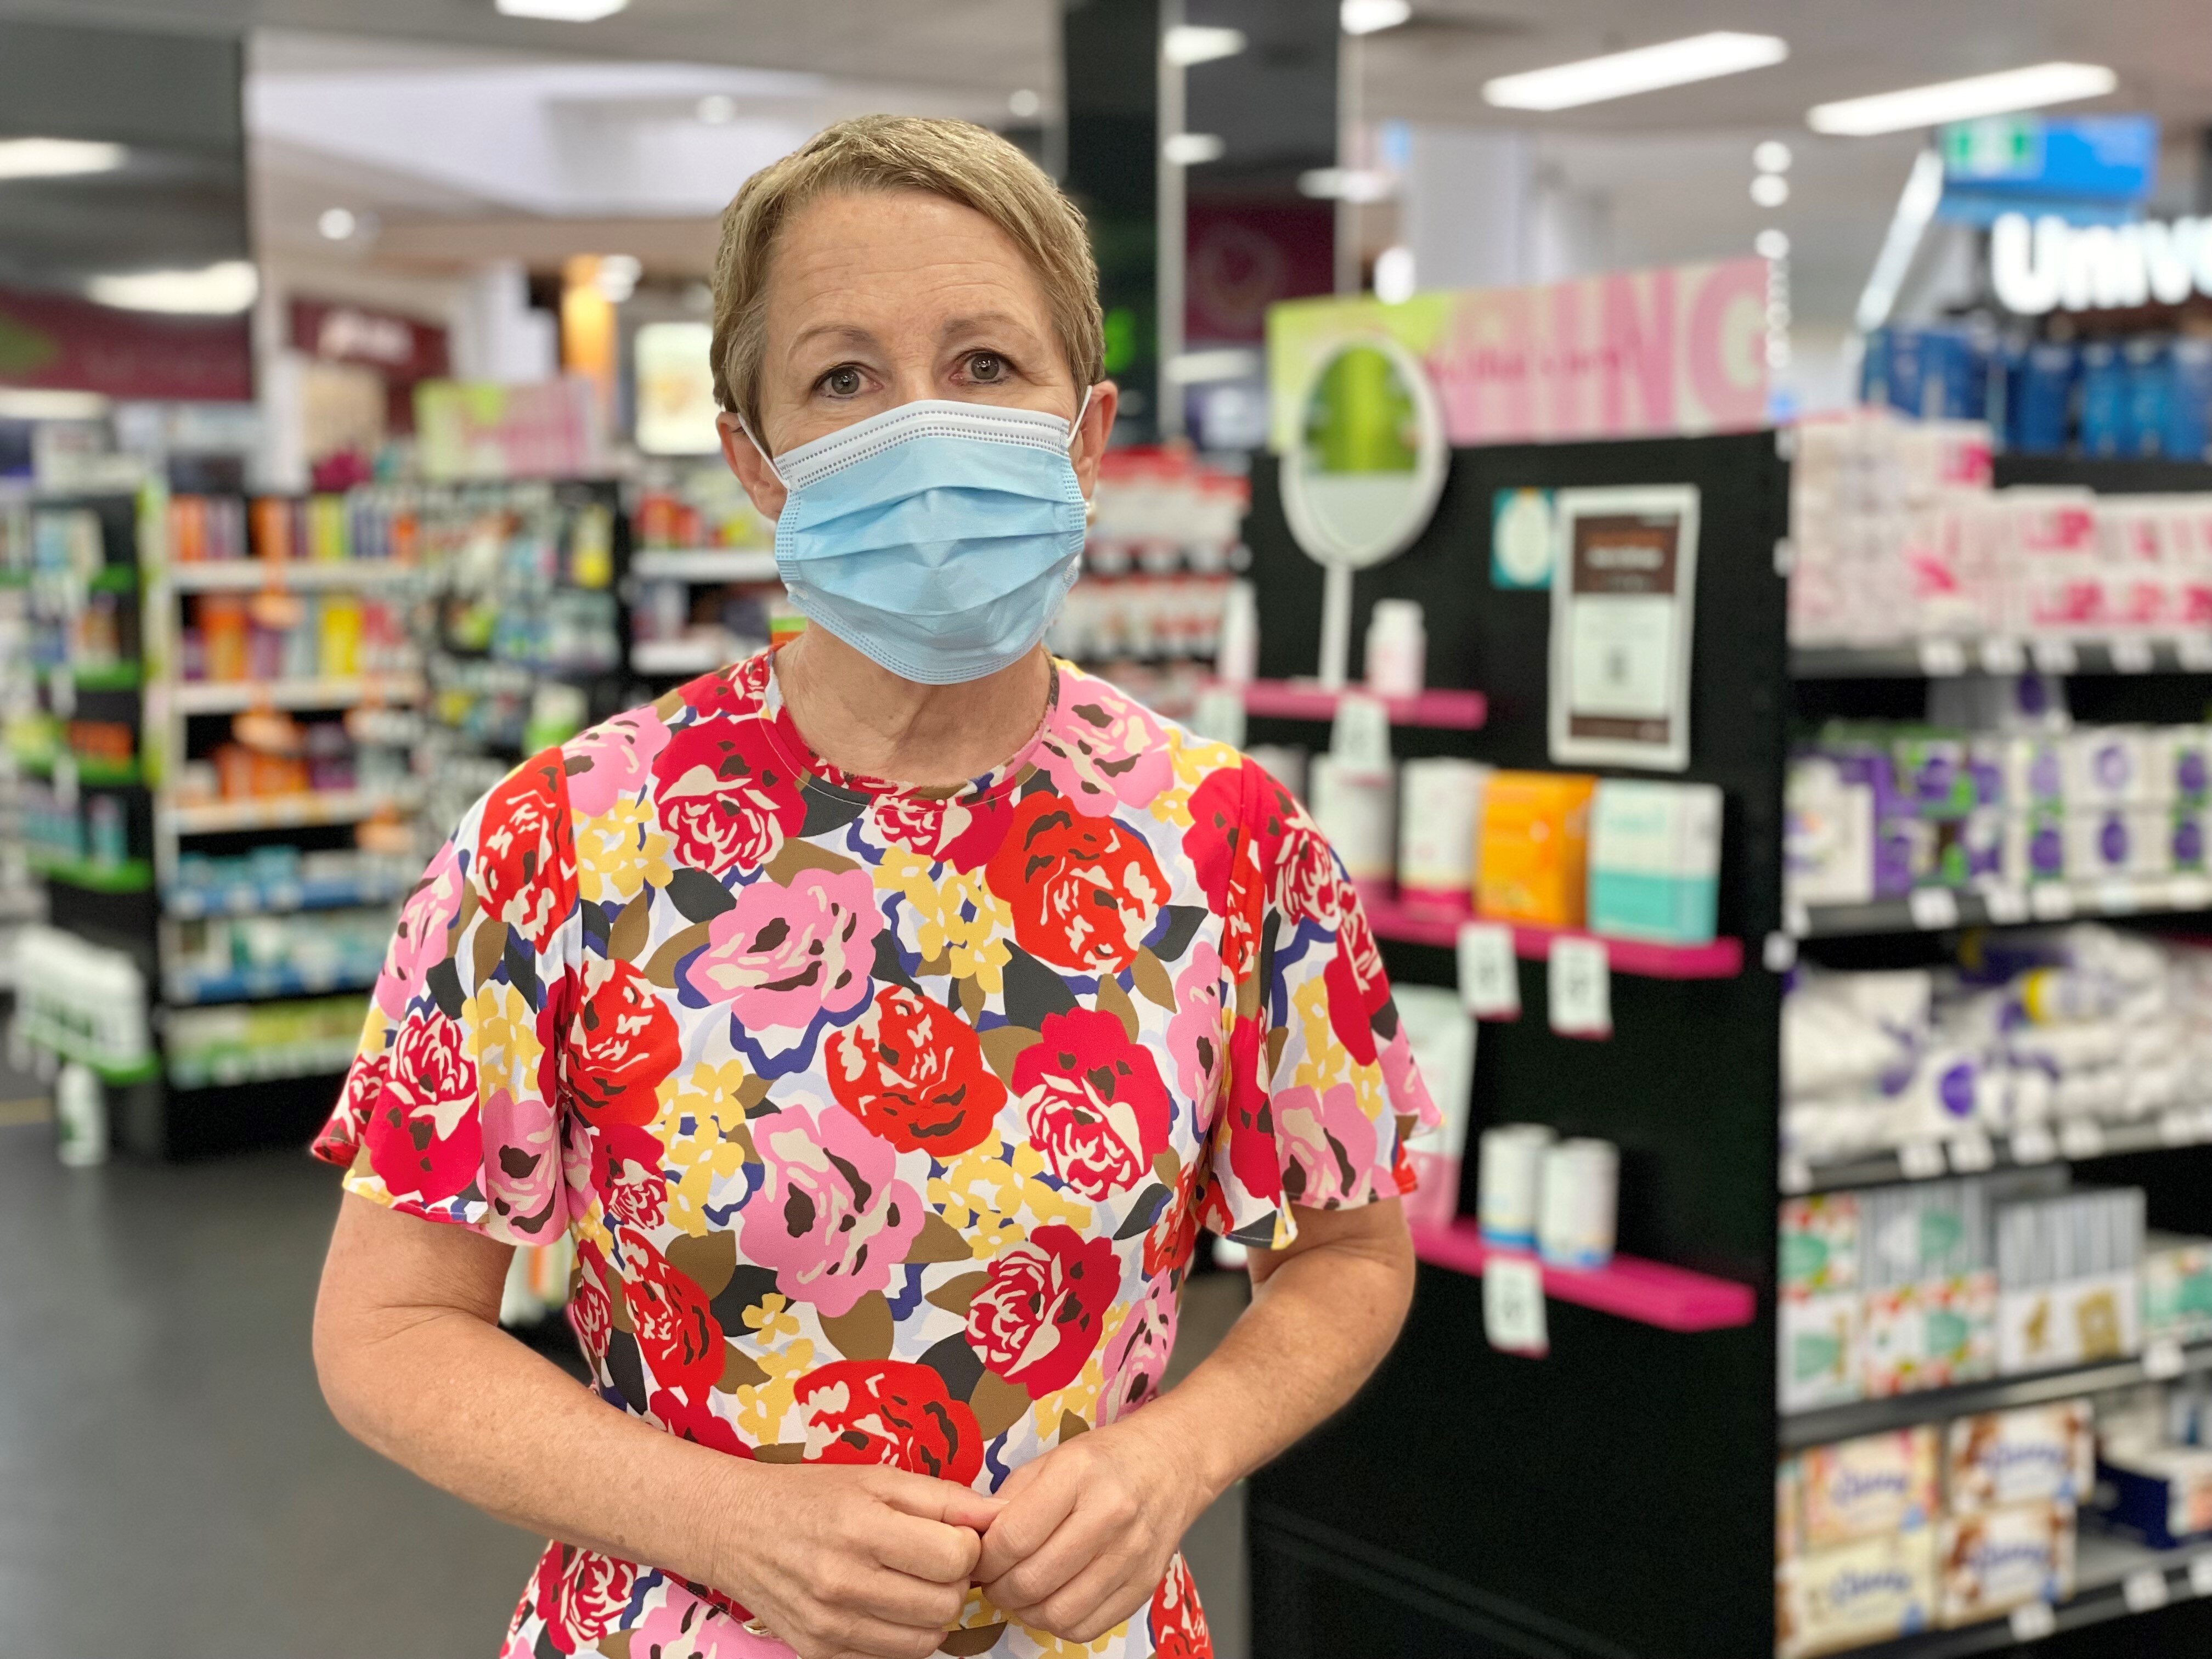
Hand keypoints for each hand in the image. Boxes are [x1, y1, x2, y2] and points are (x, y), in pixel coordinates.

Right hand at [708, 1463, 1002, 1658]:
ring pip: (926, 1641)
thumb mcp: (878, 1477)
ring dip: (932, 1613)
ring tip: (910, 1583)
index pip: (956, 1557)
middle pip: (946, 1604)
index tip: (952, 1535)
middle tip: (932, 1560)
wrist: (737, 1528)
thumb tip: (1001, 1515)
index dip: (967, 1545)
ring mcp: (830, 1625)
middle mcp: (843, 1580)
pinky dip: (901, 1636)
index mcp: (861, 1526)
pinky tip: (886, 1605)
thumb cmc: (813, 1496)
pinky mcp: (820, 1654)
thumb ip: (945, 1497)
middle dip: (953, 1581)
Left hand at [973, 1417, 1204, 1642]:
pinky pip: (1087, 1628)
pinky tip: (1053, 1599)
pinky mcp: (1145, 1584)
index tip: (977, 1558)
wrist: (1172, 1462)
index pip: (1013, 1537)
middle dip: (999, 1589)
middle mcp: (1110, 1514)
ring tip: (1020, 1591)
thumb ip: (1009, 1499)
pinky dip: (1059, 1622)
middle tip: (993, 1579)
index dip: (984, 1558)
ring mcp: (1132, 1554)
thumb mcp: (1051, 1459)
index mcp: (1079, 1473)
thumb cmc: (1105, 1460)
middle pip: (1032, 1580)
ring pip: (1058, 1613)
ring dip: (1025, 1611)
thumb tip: (975, 1544)